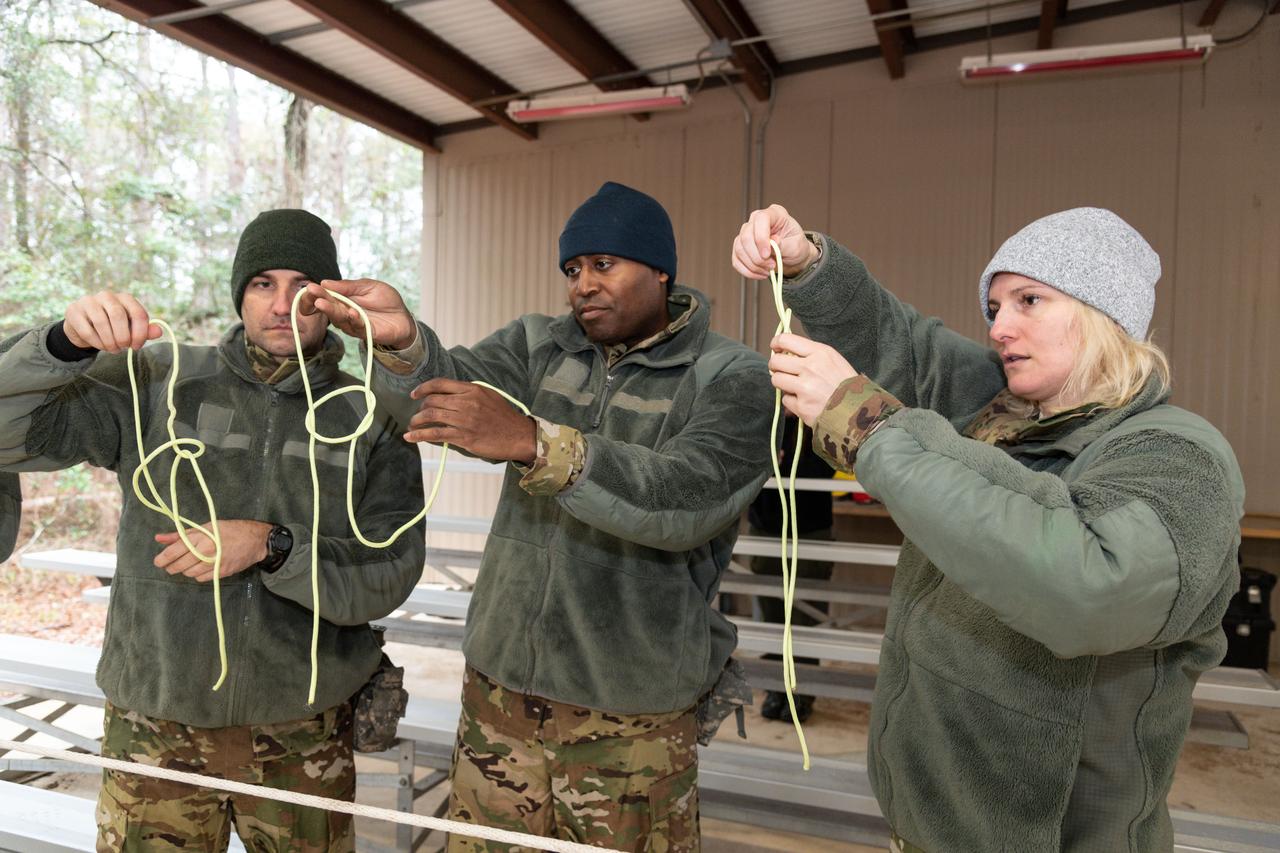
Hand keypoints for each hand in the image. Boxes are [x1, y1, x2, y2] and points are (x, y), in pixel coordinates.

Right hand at [64, 291, 162, 352]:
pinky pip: (87, 330)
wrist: (84, 327)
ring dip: (109, 341)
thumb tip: (159, 332)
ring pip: (101, 322)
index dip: (140, 333)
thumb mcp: (130, 329)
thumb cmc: (113, 328)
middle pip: (118, 315)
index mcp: (125, 298)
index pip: (138, 313)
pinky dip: (96, 343)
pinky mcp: (74, 311)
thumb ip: (145, 330)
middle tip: (123, 348)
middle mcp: (107, 295)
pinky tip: (101, 346)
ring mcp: (88, 301)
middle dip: (123, 337)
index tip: (137, 346)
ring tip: (113, 349)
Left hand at [153, 519, 271, 582]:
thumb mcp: (205, 527)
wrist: (255, 540)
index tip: (158, 561)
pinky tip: (201, 567)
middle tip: (170, 565)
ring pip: (189, 573)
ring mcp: (214, 564)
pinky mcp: (221, 573)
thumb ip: (181, 535)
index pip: (174, 551)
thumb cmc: (230, 530)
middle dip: (172, 567)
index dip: (163, 558)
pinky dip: (197, 575)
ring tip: (189, 563)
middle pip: (180, 565)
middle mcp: (206, 552)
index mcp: (201, 538)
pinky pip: (201, 578)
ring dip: (185, 570)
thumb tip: (159, 538)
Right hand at [297, 279, 415, 348]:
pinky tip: (352, 312)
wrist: (403, 317)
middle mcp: (344, 312)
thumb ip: (349, 286)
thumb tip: (325, 282)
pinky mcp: (365, 332)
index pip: (324, 296)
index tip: (308, 288)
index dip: (314, 294)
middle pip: (328, 307)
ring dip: (331, 310)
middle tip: (311, 292)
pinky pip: (357, 326)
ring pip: (339, 318)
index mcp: (343, 299)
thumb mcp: (368, 286)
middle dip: (319, 299)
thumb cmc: (385, 300)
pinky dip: (354, 319)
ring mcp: (353, 324)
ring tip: (322, 302)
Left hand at [405, 378, 535, 463]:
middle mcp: (467, 403)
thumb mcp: (488, 396)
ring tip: (412, 425)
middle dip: (420, 407)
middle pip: (432, 401)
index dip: (423, 388)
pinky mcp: (464, 437)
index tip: (414, 394)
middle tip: (417, 414)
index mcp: (472, 390)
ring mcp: (464, 420)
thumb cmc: (504, 417)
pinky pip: (435, 434)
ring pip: (431, 416)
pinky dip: (419, 435)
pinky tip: (410, 437)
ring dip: (416, 421)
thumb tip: (449, 396)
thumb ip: (469, 393)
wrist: (518, 435)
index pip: (440, 384)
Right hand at [731, 204, 817, 279]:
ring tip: (768, 270)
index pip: (761, 219)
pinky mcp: (741, 247)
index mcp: (775, 214)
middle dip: (757, 256)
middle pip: (746, 236)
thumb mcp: (796, 246)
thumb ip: (784, 244)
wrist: (792, 257)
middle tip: (771, 265)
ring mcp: (747, 233)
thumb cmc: (796, 247)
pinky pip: (736, 260)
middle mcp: (757, 220)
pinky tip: (760, 273)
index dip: (761, 237)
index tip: (767, 254)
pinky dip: (747, 271)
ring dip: (753, 265)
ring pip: (739, 249)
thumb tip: (773, 242)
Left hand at [768, 333, 858, 425]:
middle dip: (775, 366)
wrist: (859, 410)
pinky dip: (792, 401)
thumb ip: (811, 354)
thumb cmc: (847, 385)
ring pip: (776, 379)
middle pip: (776, 361)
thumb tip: (786, 351)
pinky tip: (805, 401)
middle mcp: (810, 367)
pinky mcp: (801, 406)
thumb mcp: (833, 360)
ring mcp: (805, 387)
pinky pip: (785, 399)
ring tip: (794, 386)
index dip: (776, 343)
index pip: (786, 340)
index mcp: (820, 352)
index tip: (775, 348)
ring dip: (782, 383)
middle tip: (780, 370)